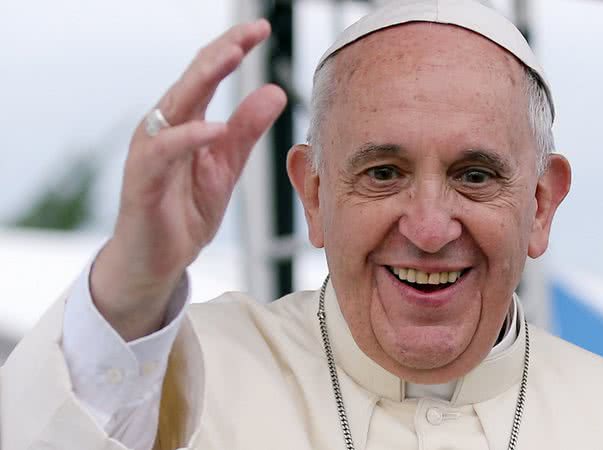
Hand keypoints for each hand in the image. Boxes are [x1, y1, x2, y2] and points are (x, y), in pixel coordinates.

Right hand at [91, 20, 286, 340]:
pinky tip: (215, 128)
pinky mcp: (143, 178)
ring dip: (203, 78)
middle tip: (250, 31)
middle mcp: (164, 126)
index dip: (233, 48)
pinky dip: (190, 137)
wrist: (157, 260)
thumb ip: (247, 129)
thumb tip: (274, 91)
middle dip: (221, 51)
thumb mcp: (226, 165)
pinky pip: (165, 151)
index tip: (261, 29)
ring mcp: (151, 150)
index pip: (208, 73)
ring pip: (175, 104)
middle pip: (192, 78)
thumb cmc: (185, 210)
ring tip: (233, 57)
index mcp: (185, 120)